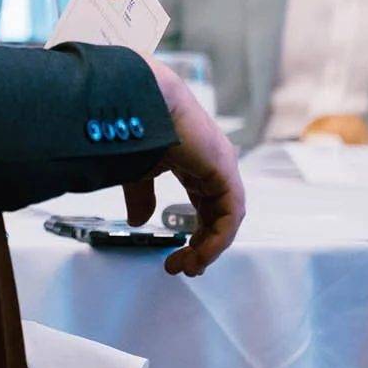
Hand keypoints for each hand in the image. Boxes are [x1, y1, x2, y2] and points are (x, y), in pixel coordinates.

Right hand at [122, 55, 244, 276]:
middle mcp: (214, 165)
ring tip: (190, 265)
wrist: (142, 100)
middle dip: (202, 245)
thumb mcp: (138, 173)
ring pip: (226, 218)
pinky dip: (217, 237)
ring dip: (209, 246)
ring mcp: (222, 167)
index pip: (204, 205)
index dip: (195, 233)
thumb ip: (142, 198)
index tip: (180, 254)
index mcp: (196, 162)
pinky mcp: (224, 170)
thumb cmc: (138, 126)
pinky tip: (201, 252)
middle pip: (217, 215)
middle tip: (185, 266)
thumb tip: (138, 221)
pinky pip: (229, 214)